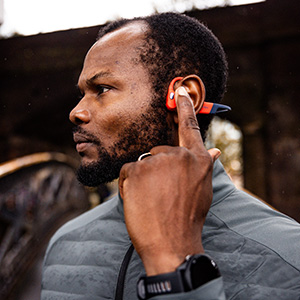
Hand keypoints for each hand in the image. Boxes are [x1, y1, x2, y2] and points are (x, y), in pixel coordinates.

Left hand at [119, 86, 219, 275]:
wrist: (172, 243)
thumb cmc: (187, 219)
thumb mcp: (202, 190)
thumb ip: (204, 165)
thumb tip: (214, 149)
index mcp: (197, 160)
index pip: (189, 127)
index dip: (185, 107)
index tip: (179, 91)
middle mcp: (178, 156)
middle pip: (158, 152)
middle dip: (156, 171)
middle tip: (160, 195)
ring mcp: (156, 161)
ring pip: (142, 164)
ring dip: (143, 180)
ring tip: (152, 201)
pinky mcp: (135, 170)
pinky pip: (127, 172)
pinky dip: (129, 186)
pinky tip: (139, 201)